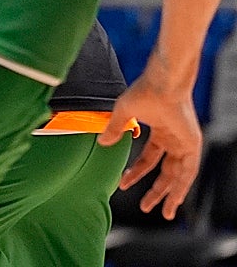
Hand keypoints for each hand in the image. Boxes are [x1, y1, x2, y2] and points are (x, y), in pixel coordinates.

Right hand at [99, 69, 202, 219]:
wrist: (162, 83)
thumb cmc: (144, 92)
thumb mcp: (123, 114)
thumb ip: (114, 129)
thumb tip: (102, 142)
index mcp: (159, 131)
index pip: (149, 159)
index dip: (136, 172)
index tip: (122, 184)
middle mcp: (174, 139)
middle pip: (166, 172)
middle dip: (156, 190)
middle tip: (146, 207)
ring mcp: (185, 143)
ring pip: (179, 176)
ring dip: (171, 194)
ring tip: (163, 212)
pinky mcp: (193, 144)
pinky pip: (189, 171)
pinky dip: (183, 186)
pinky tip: (176, 199)